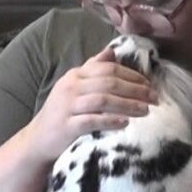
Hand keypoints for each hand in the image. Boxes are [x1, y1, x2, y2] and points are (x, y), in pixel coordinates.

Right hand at [28, 47, 157, 160]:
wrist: (37, 140)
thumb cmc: (62, 113)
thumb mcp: (75, 87)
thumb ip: (92, 69)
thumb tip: (112, 51)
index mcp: (75, 75)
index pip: (107, 68)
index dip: (131, 75)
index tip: (149, 84)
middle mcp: (71, 87)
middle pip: (109, 83)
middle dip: (135, 89)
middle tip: (154, 98)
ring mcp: (68, 106)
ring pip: (103, 100)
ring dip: (128, 104)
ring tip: (145, 111)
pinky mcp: (67, 126)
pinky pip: (92, 120)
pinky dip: (110, 121)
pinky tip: (125, 124)